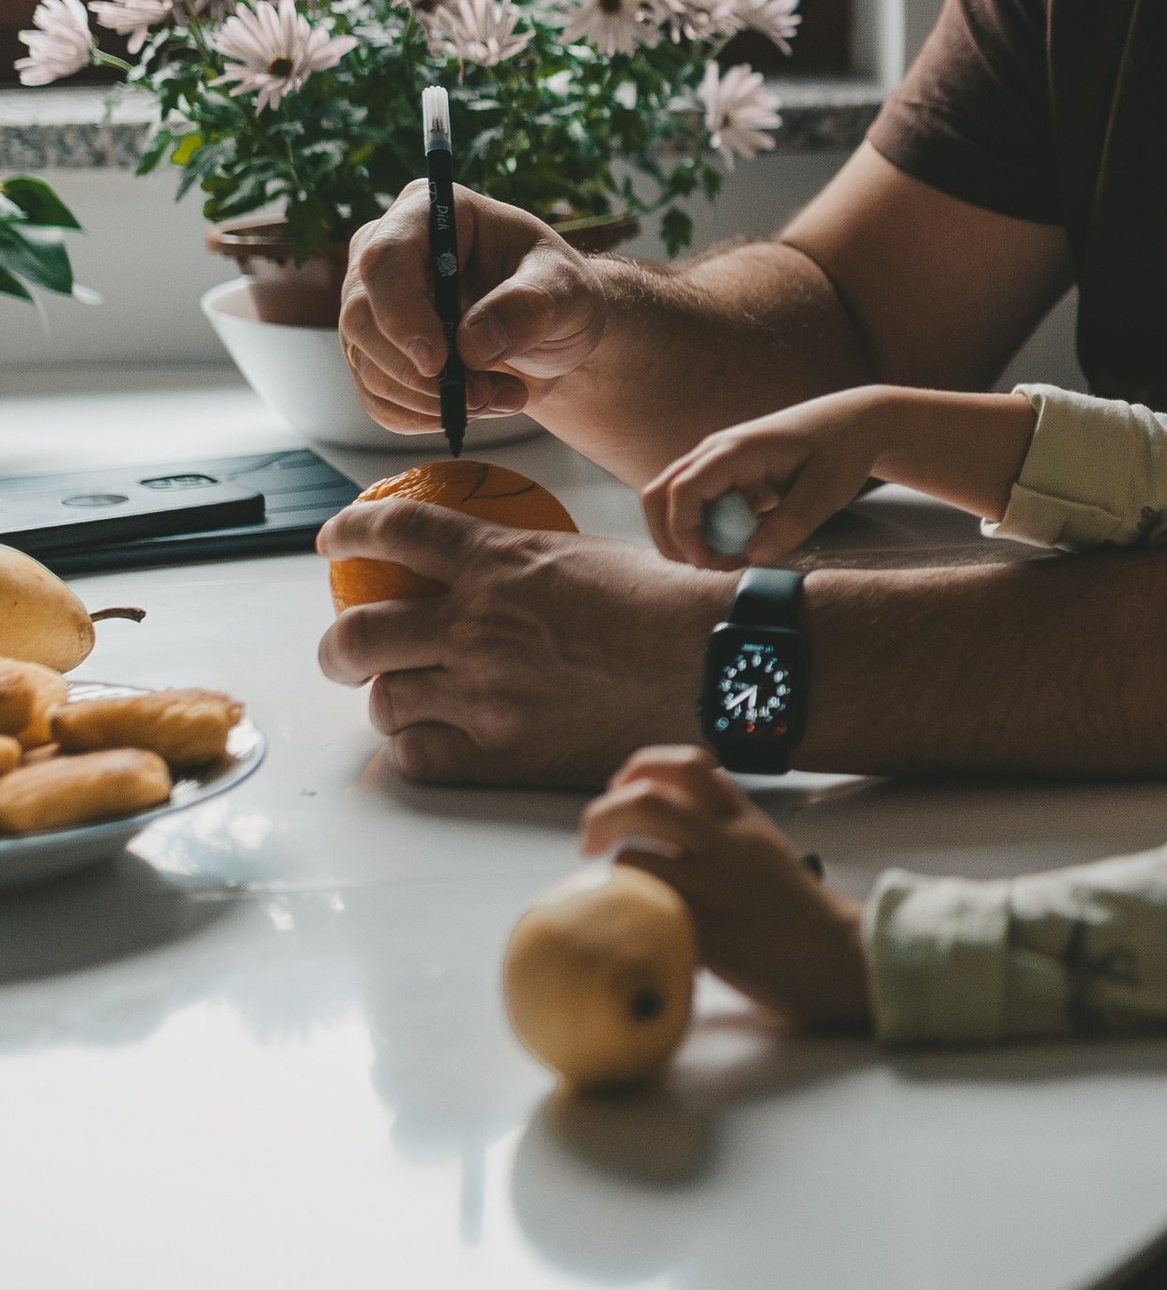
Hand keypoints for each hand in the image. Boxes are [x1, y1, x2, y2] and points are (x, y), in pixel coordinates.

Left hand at [317, 507, 724, 785]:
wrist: (710, 664)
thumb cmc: (664, 607)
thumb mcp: (580, 555)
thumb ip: (517, 567)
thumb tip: (483, 576)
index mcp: (498, 562)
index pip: (395, 532)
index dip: (349, 532)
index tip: (333, 541)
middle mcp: (476, 625)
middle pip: (358, 633)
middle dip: (339, 646)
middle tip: (346, 652)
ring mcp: (483, 693)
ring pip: (384, 701)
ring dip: (388, 700)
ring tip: (408, 701)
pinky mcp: (501, 753)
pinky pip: (419, 756)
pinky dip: (418, 747)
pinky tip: (437, 739)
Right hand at [337, 184, 610, 433]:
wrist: (553, 330)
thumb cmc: (557, 292)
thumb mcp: (567, 291)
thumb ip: (529, 308)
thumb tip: (472, 345)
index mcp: (428, 213)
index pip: (385, 257)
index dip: (402, 313)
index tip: (438, 362)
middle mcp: (383, 253)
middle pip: (361, 319)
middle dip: (424, 374)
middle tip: (487, 394)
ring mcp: (372, 305)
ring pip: (369, 367)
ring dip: (435, 402)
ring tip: (502, 397)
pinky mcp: (374, 353)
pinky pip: (378, 400)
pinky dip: (426, 417)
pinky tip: (473, 408)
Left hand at [582, 746, 872, 1026]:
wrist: (831, 955)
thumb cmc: (792, 906)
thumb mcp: (763, 844)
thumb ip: (720, 822)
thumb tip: (653, 813)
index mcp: (743, 818)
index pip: (687, 765)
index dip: (640, 768)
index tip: (620, 789)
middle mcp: (726, 844)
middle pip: (647, 801)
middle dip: (603, 813)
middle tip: (590, 839)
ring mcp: (713, 887)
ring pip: (634, 857)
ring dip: (614, 870)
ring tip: (620, 887)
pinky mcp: (702, 931)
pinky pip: (642, 911)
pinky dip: (625, 913)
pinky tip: (632, 923)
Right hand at [645, 395, 882, 569]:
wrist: (854, 421)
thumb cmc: (842, 448)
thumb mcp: (827, 489)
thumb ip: (792, 523)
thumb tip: (754, 557)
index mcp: (735, 450)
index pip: (681, 492)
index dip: (685, 535)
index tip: (713, 563)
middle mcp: (715, 452)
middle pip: (658, 496)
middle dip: (673, 540)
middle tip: (716, 566)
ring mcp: (716, 461)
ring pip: (671, 501)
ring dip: (688, 536)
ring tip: (730, 557)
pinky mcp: (725, 473)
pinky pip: (696, 504)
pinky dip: (705, 529)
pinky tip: (742, 543)